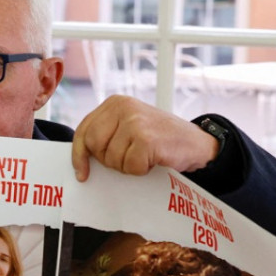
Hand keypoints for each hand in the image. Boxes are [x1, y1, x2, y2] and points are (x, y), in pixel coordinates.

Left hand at [71, 95, 218, 181]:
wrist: (196, 143)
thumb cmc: (160, 138)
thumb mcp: (129, 126)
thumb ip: (107, 134)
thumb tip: (81, 159)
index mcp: (115, 103)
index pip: (83, 130)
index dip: (79, 154)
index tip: (82, 172)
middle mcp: (123, 107)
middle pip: (93, 145)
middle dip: (108, 160)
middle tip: (128, 157)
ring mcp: (135, 122)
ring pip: (111, 159)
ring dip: (127, 166)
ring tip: (144, 155)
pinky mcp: (146, 139)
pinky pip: (130, 166)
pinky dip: (141, 170)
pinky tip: (153, 159)